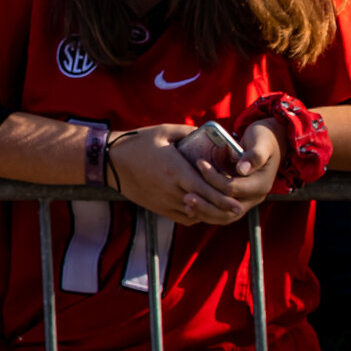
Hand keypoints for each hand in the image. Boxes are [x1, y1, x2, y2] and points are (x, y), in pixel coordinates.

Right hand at [109, 124, 244, 225]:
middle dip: (222, 208)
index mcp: (175, 170)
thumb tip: (208, 133)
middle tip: (239, 208)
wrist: (111, 161)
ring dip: (210, 213)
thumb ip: (187, 132)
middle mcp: (171, 189)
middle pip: (203, 205)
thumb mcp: (163, 131)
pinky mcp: (159, 208)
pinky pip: (183, 218)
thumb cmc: (138, 143)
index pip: (205, 190)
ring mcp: (164, 201)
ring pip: (194, 214)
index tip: (239, 202)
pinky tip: (203, 209)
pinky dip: (196, 216)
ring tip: (224, 210)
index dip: (223, 198)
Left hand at [181, 122, 281, 224]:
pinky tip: (191, 207)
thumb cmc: (263, 139)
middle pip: (229, 210)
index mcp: (260, 184)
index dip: (214, 178)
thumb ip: (255, 155)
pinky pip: (222, 212)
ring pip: (225, 216)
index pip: (233, 189)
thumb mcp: (262, 143)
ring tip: (186, 203)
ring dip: (205, 212)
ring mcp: (246, 201)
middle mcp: (254, 197)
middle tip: (187, 196)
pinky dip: (207, 212)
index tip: (199, 163)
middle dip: (206, 204)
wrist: (269, 144)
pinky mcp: (237, 200)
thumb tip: (242, 168)